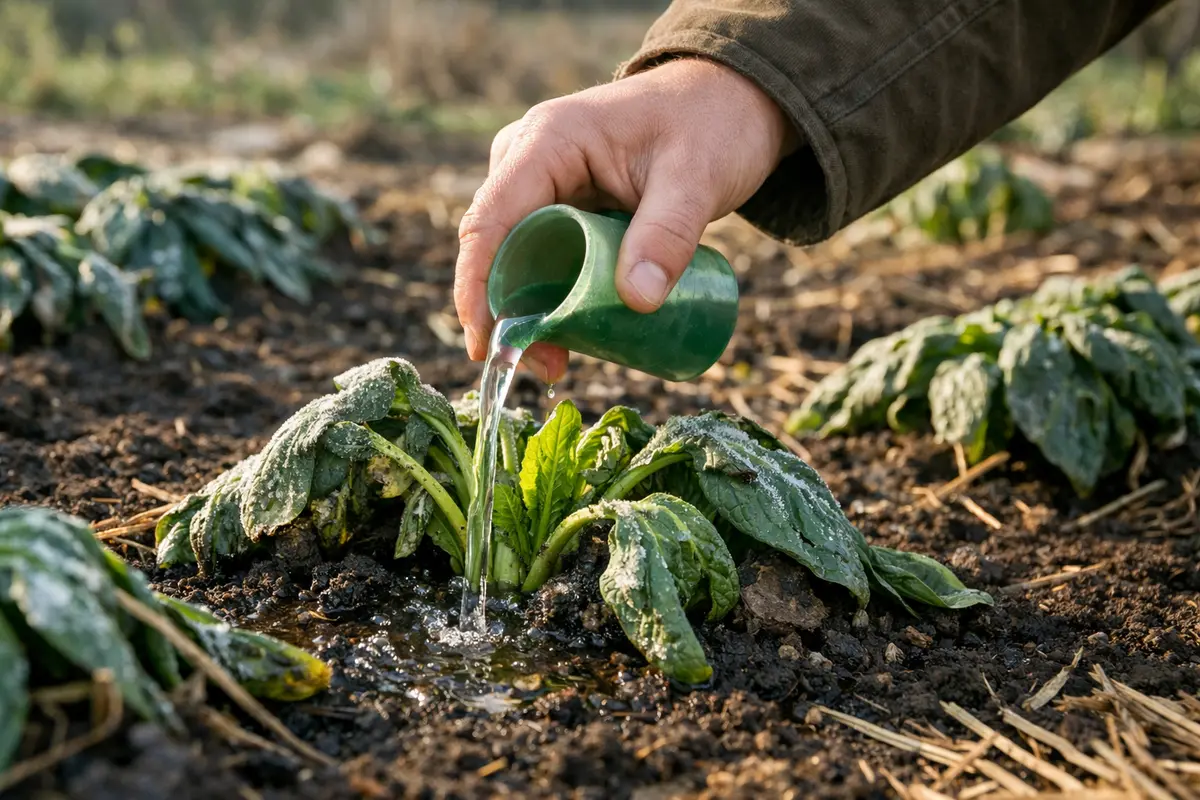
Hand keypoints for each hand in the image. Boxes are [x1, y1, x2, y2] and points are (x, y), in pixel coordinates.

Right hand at [454, 56, 797, 382]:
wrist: (732, 101)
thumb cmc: (712, 125)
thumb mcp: (696, 178)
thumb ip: (669, 234)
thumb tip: (638, 301)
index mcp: (547, 142)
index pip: (489, 221)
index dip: (477, 287)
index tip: (484, 345)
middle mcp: (529, 161)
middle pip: (497, 248)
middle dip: (509, 313)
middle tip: (547, 368)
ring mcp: (541, 184)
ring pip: (517, 259)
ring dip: (530, 312)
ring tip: (561, 364)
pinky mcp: (561, 206)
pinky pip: (543, 258)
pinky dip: (550, 298)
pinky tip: (569, 337)